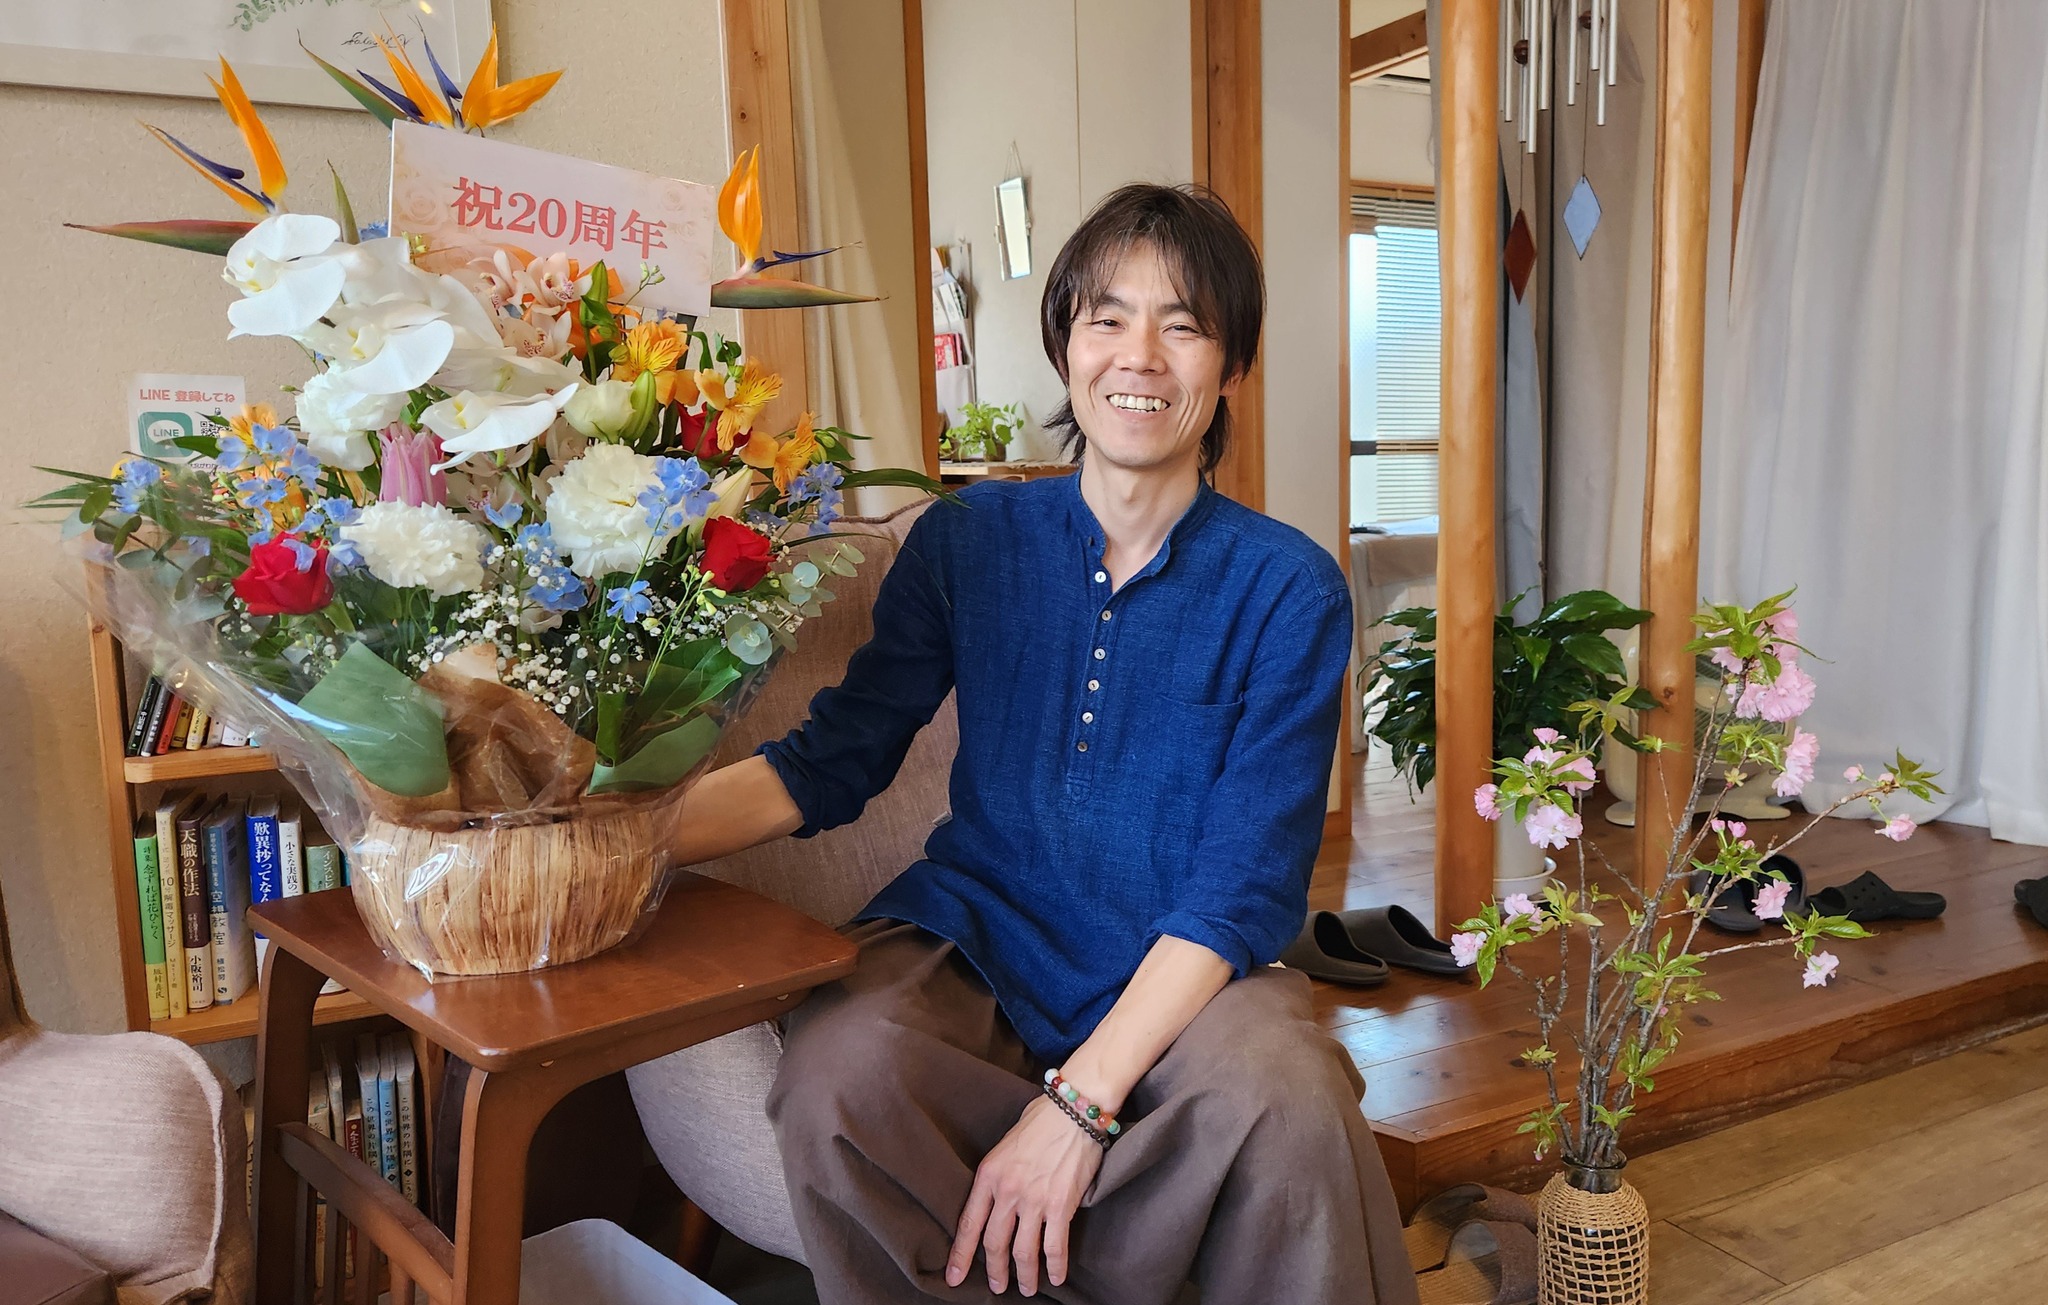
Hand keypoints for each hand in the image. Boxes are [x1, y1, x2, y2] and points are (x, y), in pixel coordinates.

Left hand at [947, 1094, 1103, 1295]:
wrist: (1074, 1109)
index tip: (954, 1277)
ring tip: (1026, 1288)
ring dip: (1025, 1276)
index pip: (969, 1224)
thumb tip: (998, 1198)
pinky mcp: (1061, 1205)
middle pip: (994, 1243)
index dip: (961, 1256)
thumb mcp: (1005, 1146)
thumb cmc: (1042, 1120)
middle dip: (995, 1271)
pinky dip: (1055, 1267)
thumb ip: (998, 1174)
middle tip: (997, 1287)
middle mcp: (1008, 1191)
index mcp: (988, 1175)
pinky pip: (1055, 1246)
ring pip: (1023, 1252)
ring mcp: (1034, 1200)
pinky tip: (1056, 1277)